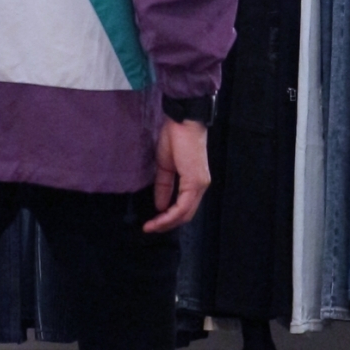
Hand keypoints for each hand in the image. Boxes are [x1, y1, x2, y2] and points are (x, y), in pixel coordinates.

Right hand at [143, 117, 210, 233]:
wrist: (182, 121)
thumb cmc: (174, 137)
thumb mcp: (164, 166)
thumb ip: (164, 186)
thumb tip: (159, 206)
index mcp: (194, 181)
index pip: (183, 207)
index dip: (167, 218)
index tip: (151, 223)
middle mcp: (200, 186)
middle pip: (185, 215)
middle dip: (166, 224)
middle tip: (149, 228)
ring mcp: (199, 185)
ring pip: (185, 214)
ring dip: (167, 223)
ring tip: (151, 227)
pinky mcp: (195, 182)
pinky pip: (183, 206)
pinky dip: (170, 215)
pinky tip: (158, 218)